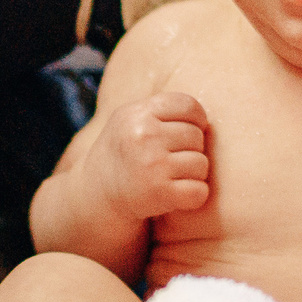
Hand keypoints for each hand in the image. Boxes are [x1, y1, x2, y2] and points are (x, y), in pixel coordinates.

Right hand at [91, 92, 210, 220]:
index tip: (189, 132)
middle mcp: (144, 136)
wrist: (96, 194)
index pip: (188, 105)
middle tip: (173, 160)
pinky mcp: (159, 192)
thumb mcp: (130, 120)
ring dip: (193, 174)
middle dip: (192, 150)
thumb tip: (205, 116)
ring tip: (173, 177)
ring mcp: (152, 165)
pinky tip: (178, 195)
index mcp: (138, 114)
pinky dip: (194, 196)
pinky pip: (200, 191)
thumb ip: (161, 111)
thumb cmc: (124, 153)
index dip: (197, 120)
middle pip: (197, 136)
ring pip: (202, 164)